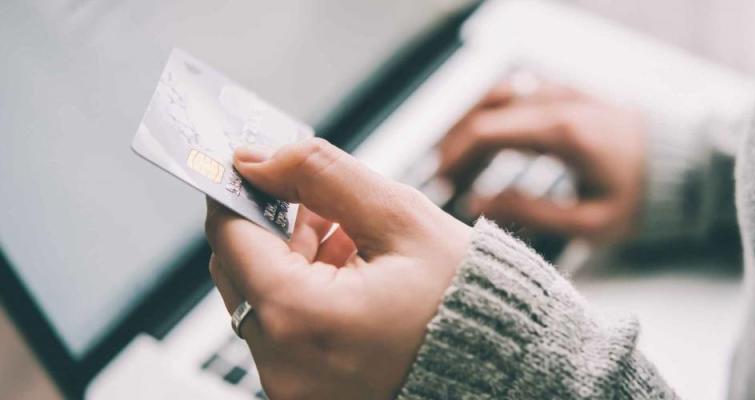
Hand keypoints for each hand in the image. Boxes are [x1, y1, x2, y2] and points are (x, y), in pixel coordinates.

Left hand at [205, 138, 470, 398]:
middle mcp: (283, 364)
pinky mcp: (306, 394)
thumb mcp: (400, 217)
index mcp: (301, 318)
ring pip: (261, 298)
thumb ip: (321, 174)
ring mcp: (292, 387)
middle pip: (239, 270)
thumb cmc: (466, 298)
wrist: (505, 365)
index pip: (229, 236)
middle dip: (274, 227)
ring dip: (293, 261)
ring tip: (354, 245)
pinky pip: (284, 331)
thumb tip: (259, 159)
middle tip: (322, 205)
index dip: (238, 191)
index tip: (254, 166)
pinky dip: (306, 297)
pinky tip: (353, 278)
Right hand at [437, 78, 646, 242]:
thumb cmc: (641, 200)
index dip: (454, 157)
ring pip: (498, 95)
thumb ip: (529, 212)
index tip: (440, 184)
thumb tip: (475, 202)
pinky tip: (488, 143)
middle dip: (455, 143)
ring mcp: (564, 92)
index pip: (486, 131)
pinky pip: (518, 93)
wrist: (686, 168)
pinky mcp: (570, 93)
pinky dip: (494, 114)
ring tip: (457, 161)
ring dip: (471, 125)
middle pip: (484, 110)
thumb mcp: (589, 222)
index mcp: (562, 132)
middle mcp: (559, 102)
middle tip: (441, 178)